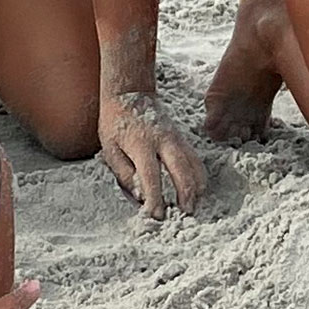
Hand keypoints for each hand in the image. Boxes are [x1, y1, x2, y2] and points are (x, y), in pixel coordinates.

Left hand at [99, 91, 204, 218]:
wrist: (129, 93)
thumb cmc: (115, 123)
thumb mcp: (109, 148)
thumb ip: (123, 173)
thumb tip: (139, 196)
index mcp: (141, 144)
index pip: (151, 177)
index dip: (155, 199)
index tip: (156, 215)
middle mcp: (162, 140)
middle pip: (180, 169)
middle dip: (185, 193)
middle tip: (186, 213)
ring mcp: (175, 138)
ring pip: (193, 164)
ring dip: (196, 186)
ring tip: (194, 205)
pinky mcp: (181, 137)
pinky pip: (194, 158)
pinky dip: (198, 175)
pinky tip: (197, 189)